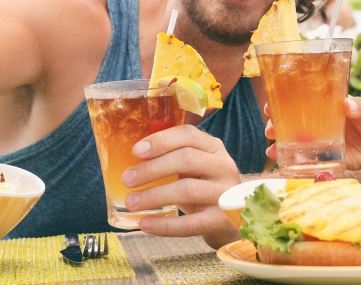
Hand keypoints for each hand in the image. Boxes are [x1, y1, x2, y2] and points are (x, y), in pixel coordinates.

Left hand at [121, 124, 241, 248]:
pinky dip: (165, 225)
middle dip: (152, 168)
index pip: (188, 134)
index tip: (136, 151)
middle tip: (127, 179)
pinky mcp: (222, 221)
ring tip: (131, 202)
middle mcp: (223, 166)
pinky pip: (191, 224)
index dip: (161, 140)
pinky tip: (146, 224)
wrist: (233, 220)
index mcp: (213, 147)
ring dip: (155, 195)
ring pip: (188, 189)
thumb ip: (172, 158)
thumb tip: (131, 160)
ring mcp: (225, 194)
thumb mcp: (195, 167)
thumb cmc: (204, 187)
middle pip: (186, 159)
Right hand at [264, 96, 360, 172]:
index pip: (303, 102)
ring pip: (301, 143)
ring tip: (270, 150)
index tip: (270, 106)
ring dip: (284, 146)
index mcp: (331, 107)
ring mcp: (328, 142)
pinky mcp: (334, 159)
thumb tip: (348, 104)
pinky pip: (314, 163)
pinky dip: (300, 165)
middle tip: (268, 130)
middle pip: (296, 123)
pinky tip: (286, 168)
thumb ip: (360, 109)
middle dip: (278, 126)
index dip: (284, 103)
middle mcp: (325, 124)